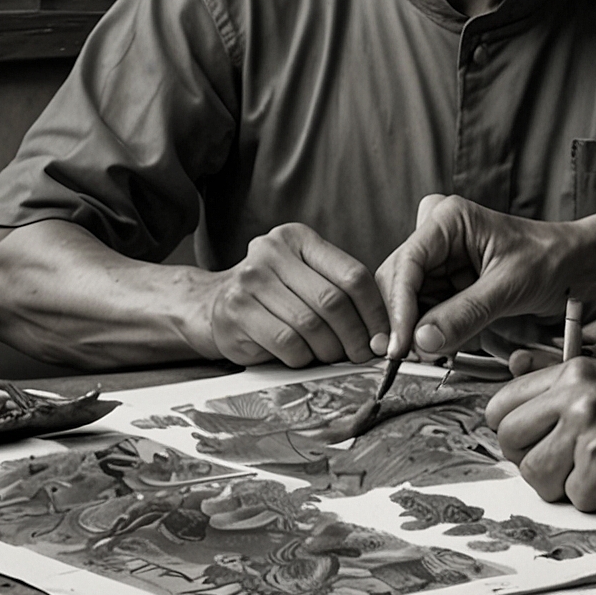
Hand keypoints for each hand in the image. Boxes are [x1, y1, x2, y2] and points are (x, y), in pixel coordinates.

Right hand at [202, 223, 387, 367]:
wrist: (211, 304)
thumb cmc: (273, 294)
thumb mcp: (306, 277)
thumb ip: (341, 291)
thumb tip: (383, 333)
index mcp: (298, 238)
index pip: (353, 274)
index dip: (374, 311)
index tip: (384, 336)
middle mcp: (272, 252)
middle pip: (333, 300)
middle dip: (355, 335)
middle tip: (361, 354)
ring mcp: (250, 280)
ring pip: (310, 324)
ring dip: (328, 349)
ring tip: (331, 355)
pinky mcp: (236, 310)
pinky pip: (285, 342)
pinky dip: (302, 356)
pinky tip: (302, 355)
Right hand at [375, 194, 568, 360]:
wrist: (573, 266)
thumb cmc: (550, 259)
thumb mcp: (509, 287)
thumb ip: (465, 314)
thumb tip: (421, 340)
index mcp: (449, 219)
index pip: (406, 264)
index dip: (398, 307)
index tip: (400, 344)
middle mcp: (437, 235)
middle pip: (398, 283)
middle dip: (405, 320)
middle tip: (414, 356)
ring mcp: (439, 259)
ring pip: (407, 301)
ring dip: (418, 330)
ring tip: (439, 350)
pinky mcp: (445, 280)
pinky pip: (424, 310)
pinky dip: (432, 330)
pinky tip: (449, 340)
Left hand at [486, 358, 595, 512]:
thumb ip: (567, 395)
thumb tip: (518, 419)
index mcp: (574, 372)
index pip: (503, 405)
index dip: (515, 432)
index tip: (535, 444)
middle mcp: (577, 394)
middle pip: (509, 439)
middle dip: (533, 460)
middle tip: (567, 465)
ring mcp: (590, 427)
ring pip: (535, 474)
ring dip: (563, 485)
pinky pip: (575, 497)